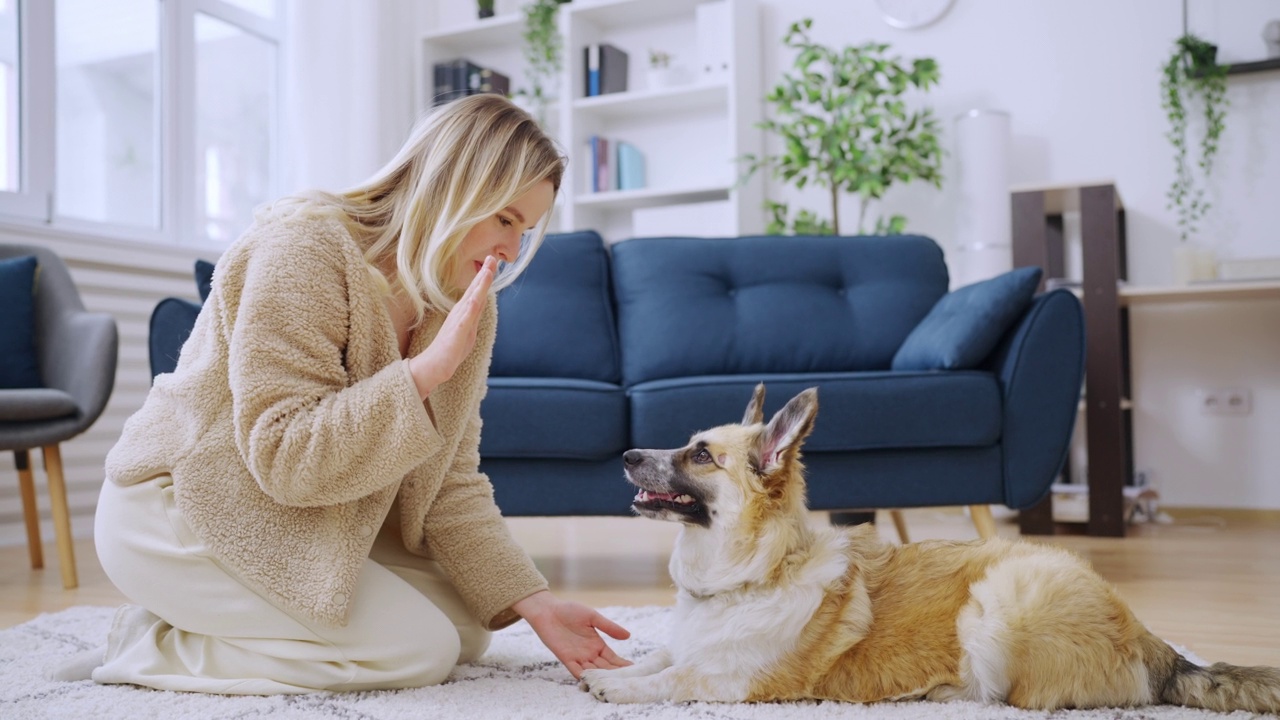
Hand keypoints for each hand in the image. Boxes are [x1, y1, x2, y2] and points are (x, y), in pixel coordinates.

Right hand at [407, 256, 495, 398]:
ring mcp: (458, 321)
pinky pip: (465, 319)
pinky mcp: (456, 333)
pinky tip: (476, 299)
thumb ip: (473, 316)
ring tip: (487, 271)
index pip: (476, 292)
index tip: (492, 262)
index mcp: (464, 312)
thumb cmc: (451, 349)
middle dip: (484, 274)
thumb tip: (479, 303)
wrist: (435, 365)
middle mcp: (460, 313)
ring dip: (479, 285)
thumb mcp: (467, 330)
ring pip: (471, 300)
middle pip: (474, 291)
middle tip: (492, 258)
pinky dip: (471, 308)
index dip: (484, 277)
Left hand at [514, 591, 631, 678]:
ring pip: (593, 672)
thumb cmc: (569, 610)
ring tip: (613, 686)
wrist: (548, 610)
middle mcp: (589, 654)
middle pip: (605, 668)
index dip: (623, 665)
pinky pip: (576, 671)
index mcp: (598, 644)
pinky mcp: (566, 658)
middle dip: (616, 676)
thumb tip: (628, 636)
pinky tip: (593, 683)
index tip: (636, 671)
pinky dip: (584, 677)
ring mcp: (578, 657)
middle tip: (628, 683)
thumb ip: (609, 627)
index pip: (613, 659)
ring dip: (602, 679)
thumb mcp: (593, 617)